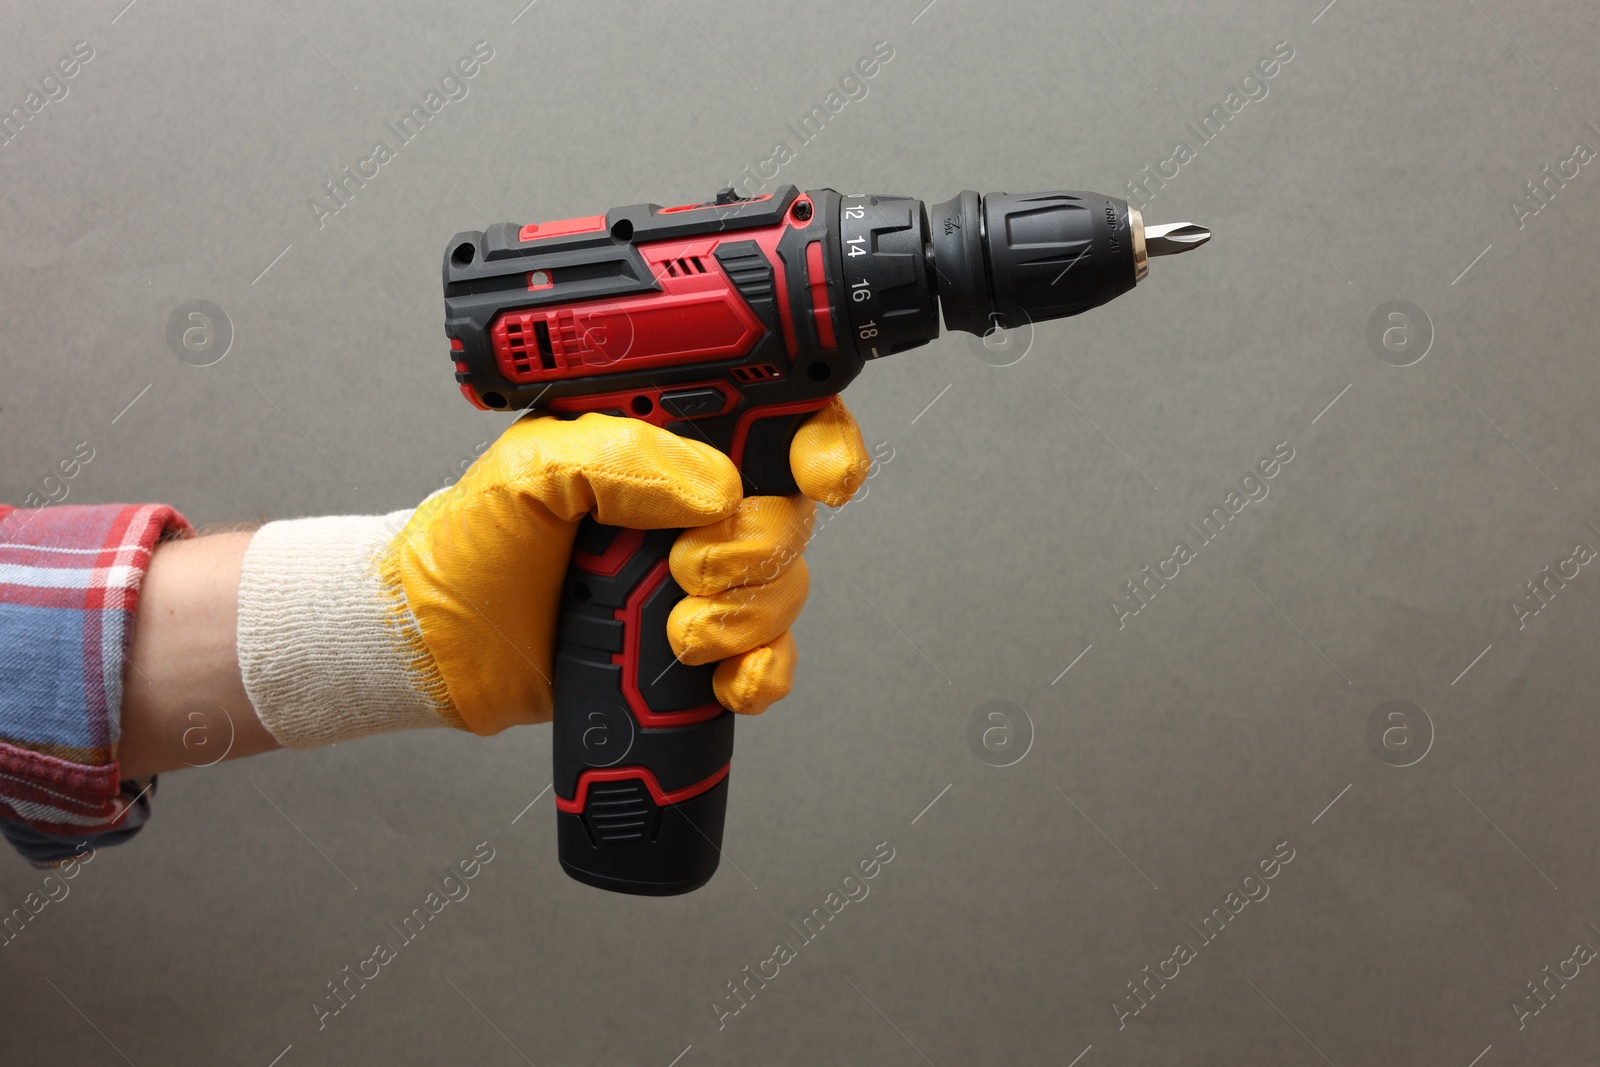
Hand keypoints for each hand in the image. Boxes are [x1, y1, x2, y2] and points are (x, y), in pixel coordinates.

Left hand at [382, 398, 868, 733]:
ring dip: (744, 619)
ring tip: (673, 633)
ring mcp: (699, 582)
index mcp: (666, 446)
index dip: (821, 444)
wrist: (443, 645)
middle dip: (757, 551)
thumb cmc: (475, 544)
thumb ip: (621, 459)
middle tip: (687, 570)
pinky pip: (770, 661)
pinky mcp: (697, 650)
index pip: (775, 423)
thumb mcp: (531, 470)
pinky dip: (759, 674)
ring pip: (784, 591)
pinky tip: (722, 678)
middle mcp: (694, 509)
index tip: (823, 476)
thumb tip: (716, 489)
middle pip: (792, 517)